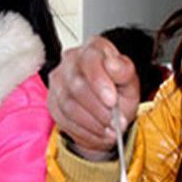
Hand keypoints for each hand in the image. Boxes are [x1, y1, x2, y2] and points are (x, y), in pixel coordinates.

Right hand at [47, 36, 140, 158]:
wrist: (110, 106)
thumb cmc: (118, 88)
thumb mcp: (130, 80)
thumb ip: (124, 71)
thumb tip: (113, 65)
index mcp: (93, 49)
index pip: (89, 59)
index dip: (99, 81)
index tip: (112, 100)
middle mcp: (71, 61)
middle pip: (76, 85)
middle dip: (98, 109)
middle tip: (116, 123)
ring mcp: (58, 81)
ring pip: (68, 105)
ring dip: (92, 123)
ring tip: (110, 131)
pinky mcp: (52, 101)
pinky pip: (63, 119)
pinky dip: (83, 131)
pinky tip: (98, 133)